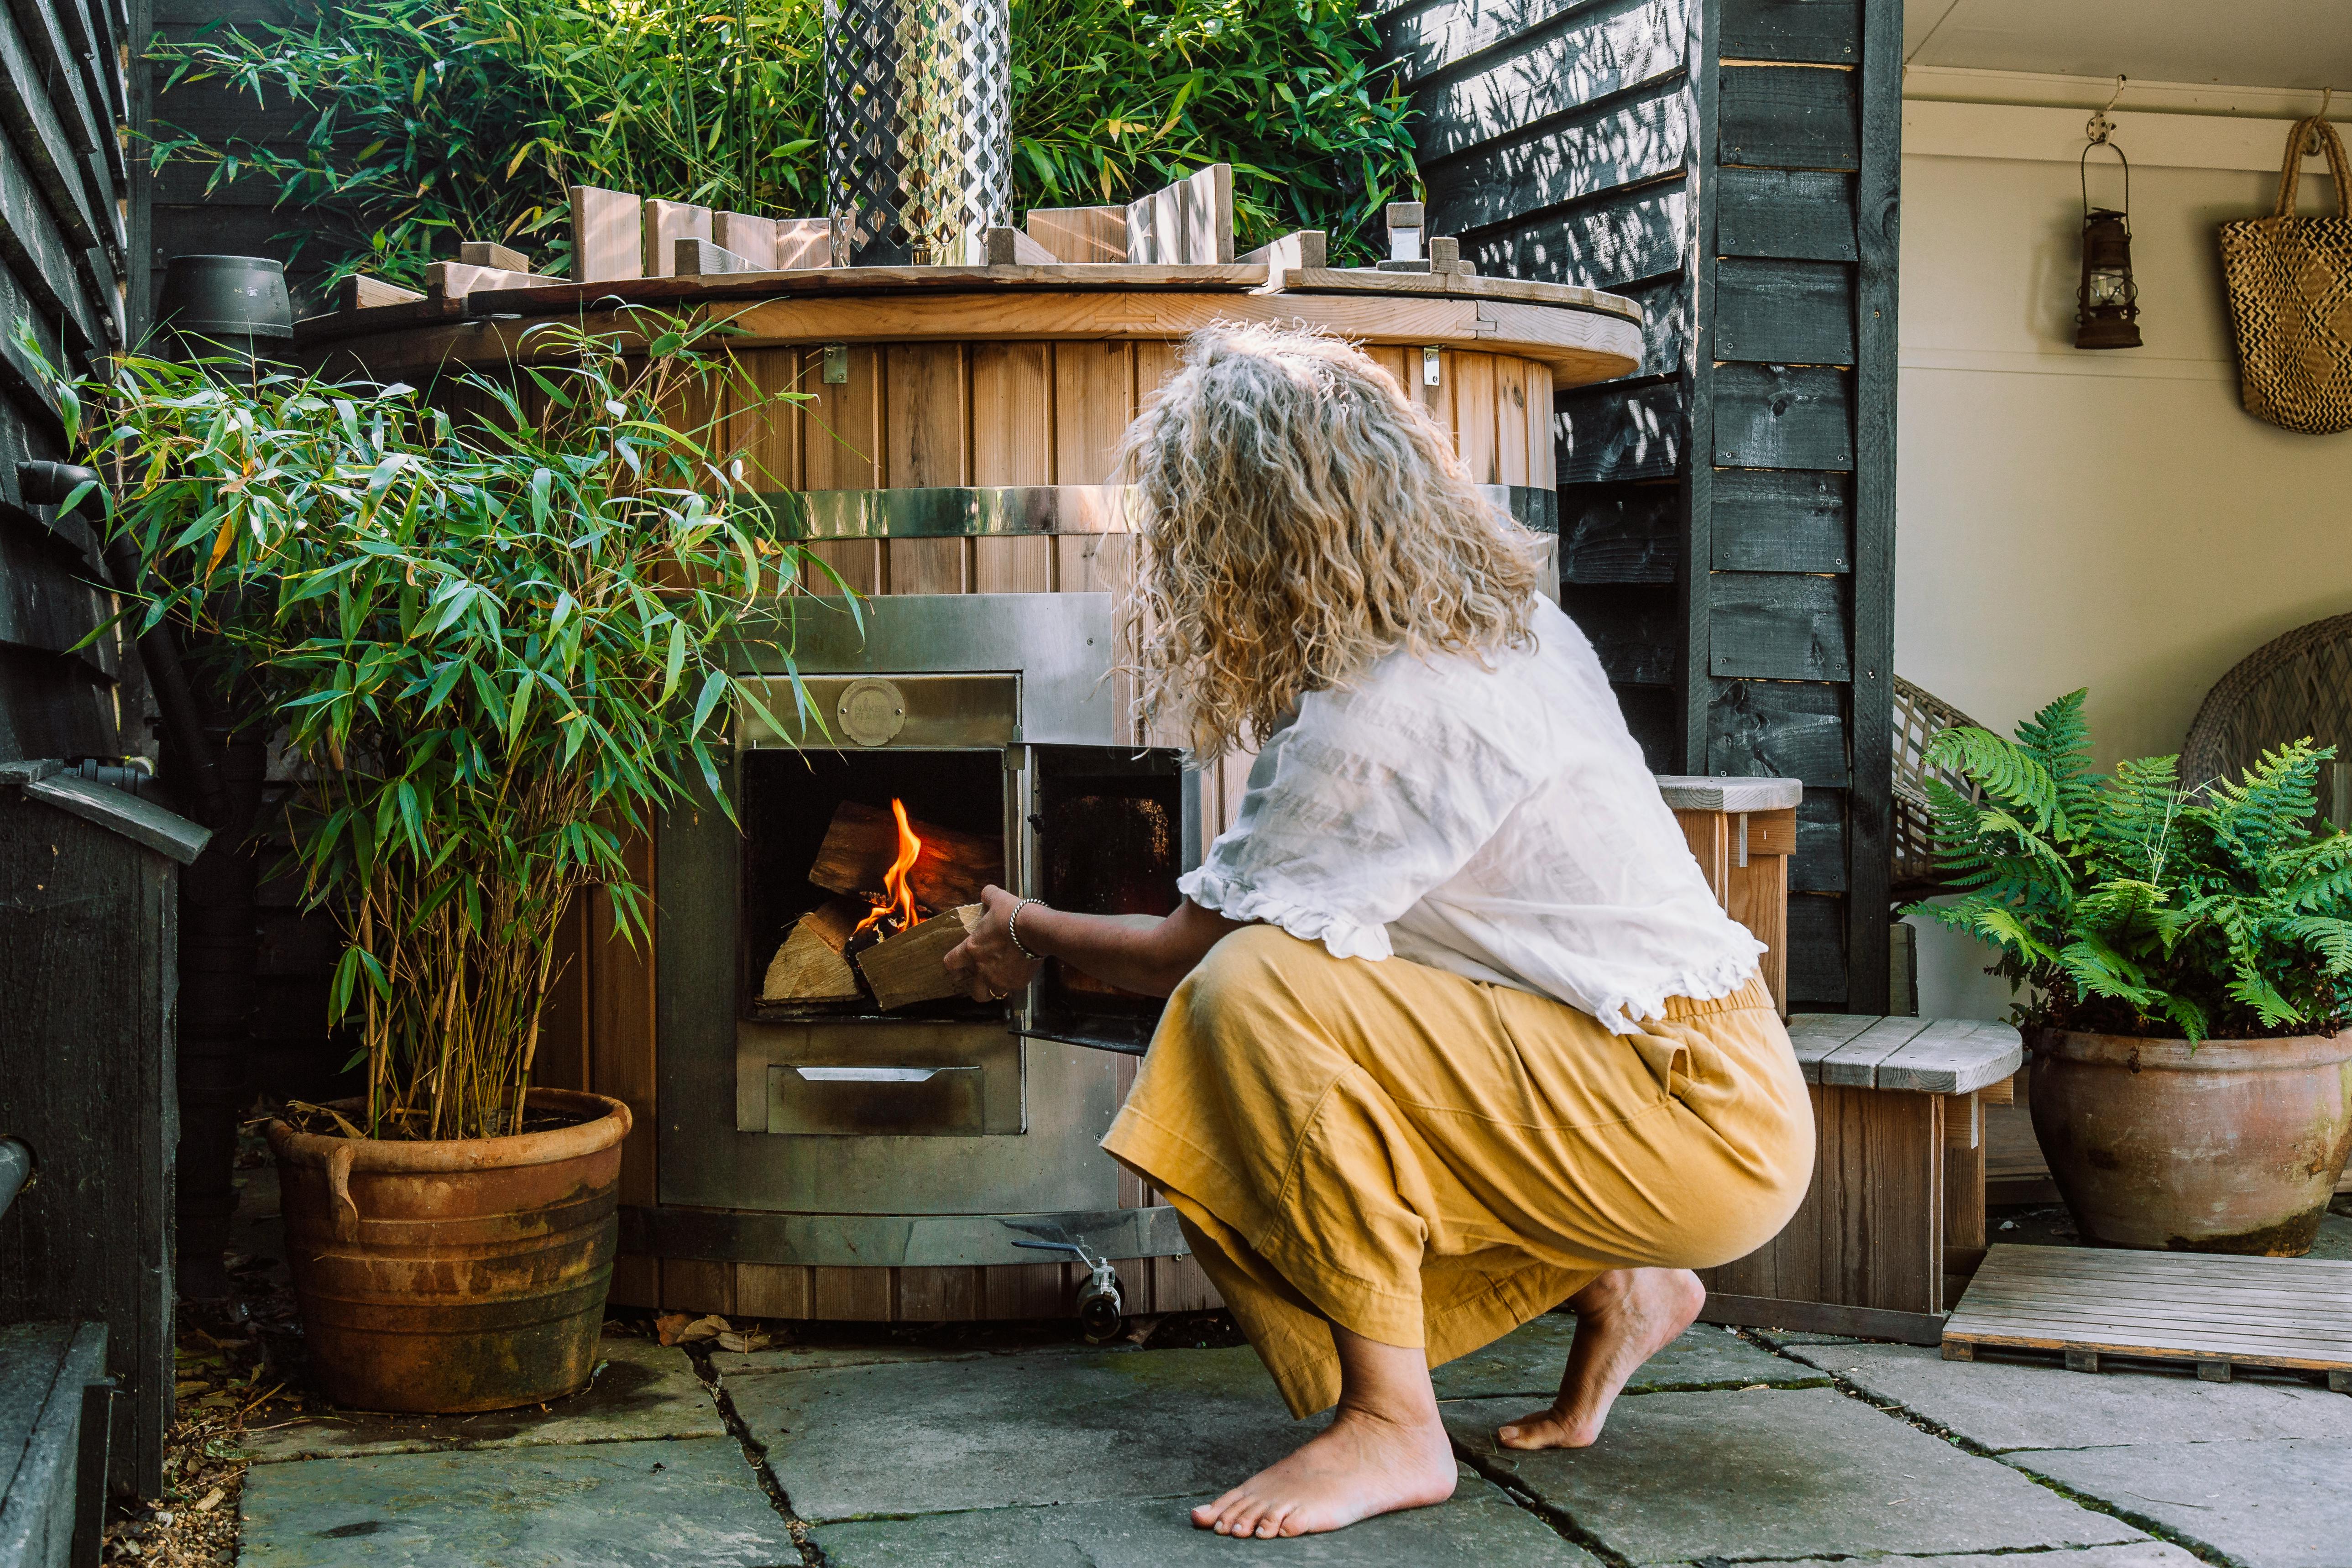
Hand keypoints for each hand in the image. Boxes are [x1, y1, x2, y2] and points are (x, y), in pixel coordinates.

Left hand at [943, 884, 1043, 1002]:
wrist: (1036, 930)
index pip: (950, 963)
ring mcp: (1001, 979)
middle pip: (973, 991)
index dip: (952, 965)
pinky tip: (1019, 973)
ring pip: (993, 993)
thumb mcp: (998, 899)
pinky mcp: (1018, 983)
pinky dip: (1014, 982)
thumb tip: (986, 893)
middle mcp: (983, 970)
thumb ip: (988, 896)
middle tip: (981, 979)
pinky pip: (1013, 988)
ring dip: (995, 987)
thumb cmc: (1012, 915)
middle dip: (975, 987)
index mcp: (972, 950)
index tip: (956, 966)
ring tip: (1001, 979)